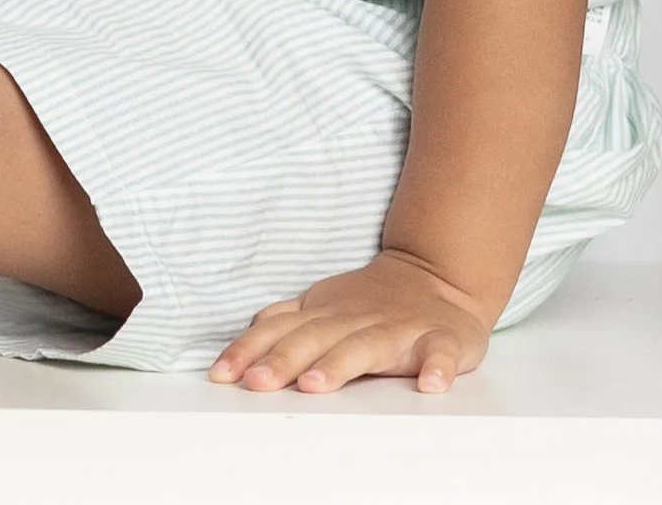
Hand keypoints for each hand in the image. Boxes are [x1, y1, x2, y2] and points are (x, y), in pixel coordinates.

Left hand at [208, 249, 489, 394]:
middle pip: (314, 338)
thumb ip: (285, 320)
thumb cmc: (372, 302)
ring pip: (365, 346)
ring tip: (314, 385)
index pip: (279, 330)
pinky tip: (430, 384)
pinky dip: (436, 367)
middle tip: (257, 382)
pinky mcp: (439, 339)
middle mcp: (355, 319)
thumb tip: (245, 337)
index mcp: (324, 314)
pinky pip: (439, 353)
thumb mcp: (322, 304)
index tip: (222, 374)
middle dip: (282, 360)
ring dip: (338, 364)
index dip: (249, 350)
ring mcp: (397, 329)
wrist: (437, 276)